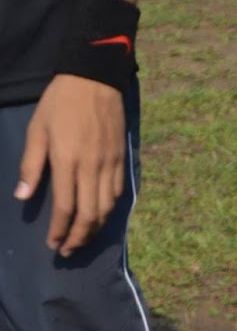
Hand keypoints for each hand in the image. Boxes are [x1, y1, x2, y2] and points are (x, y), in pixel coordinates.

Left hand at [15, 75, 126, 255]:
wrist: (94, 78)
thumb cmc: (59, 102)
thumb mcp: (37, 130)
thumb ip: (31, 166)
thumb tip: (22, 196)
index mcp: (67, 161)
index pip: (65, 207)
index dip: (59, 231)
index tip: (52, 244)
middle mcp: (91, 169)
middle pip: (88, 216)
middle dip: (78, 239)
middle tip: (68, 251)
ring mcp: (109, 166)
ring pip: (105, 210)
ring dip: (93, 230)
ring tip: (82, 239)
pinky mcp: (120, 162)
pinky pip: (116, 195)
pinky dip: (107, 211)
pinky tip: (98, 216)